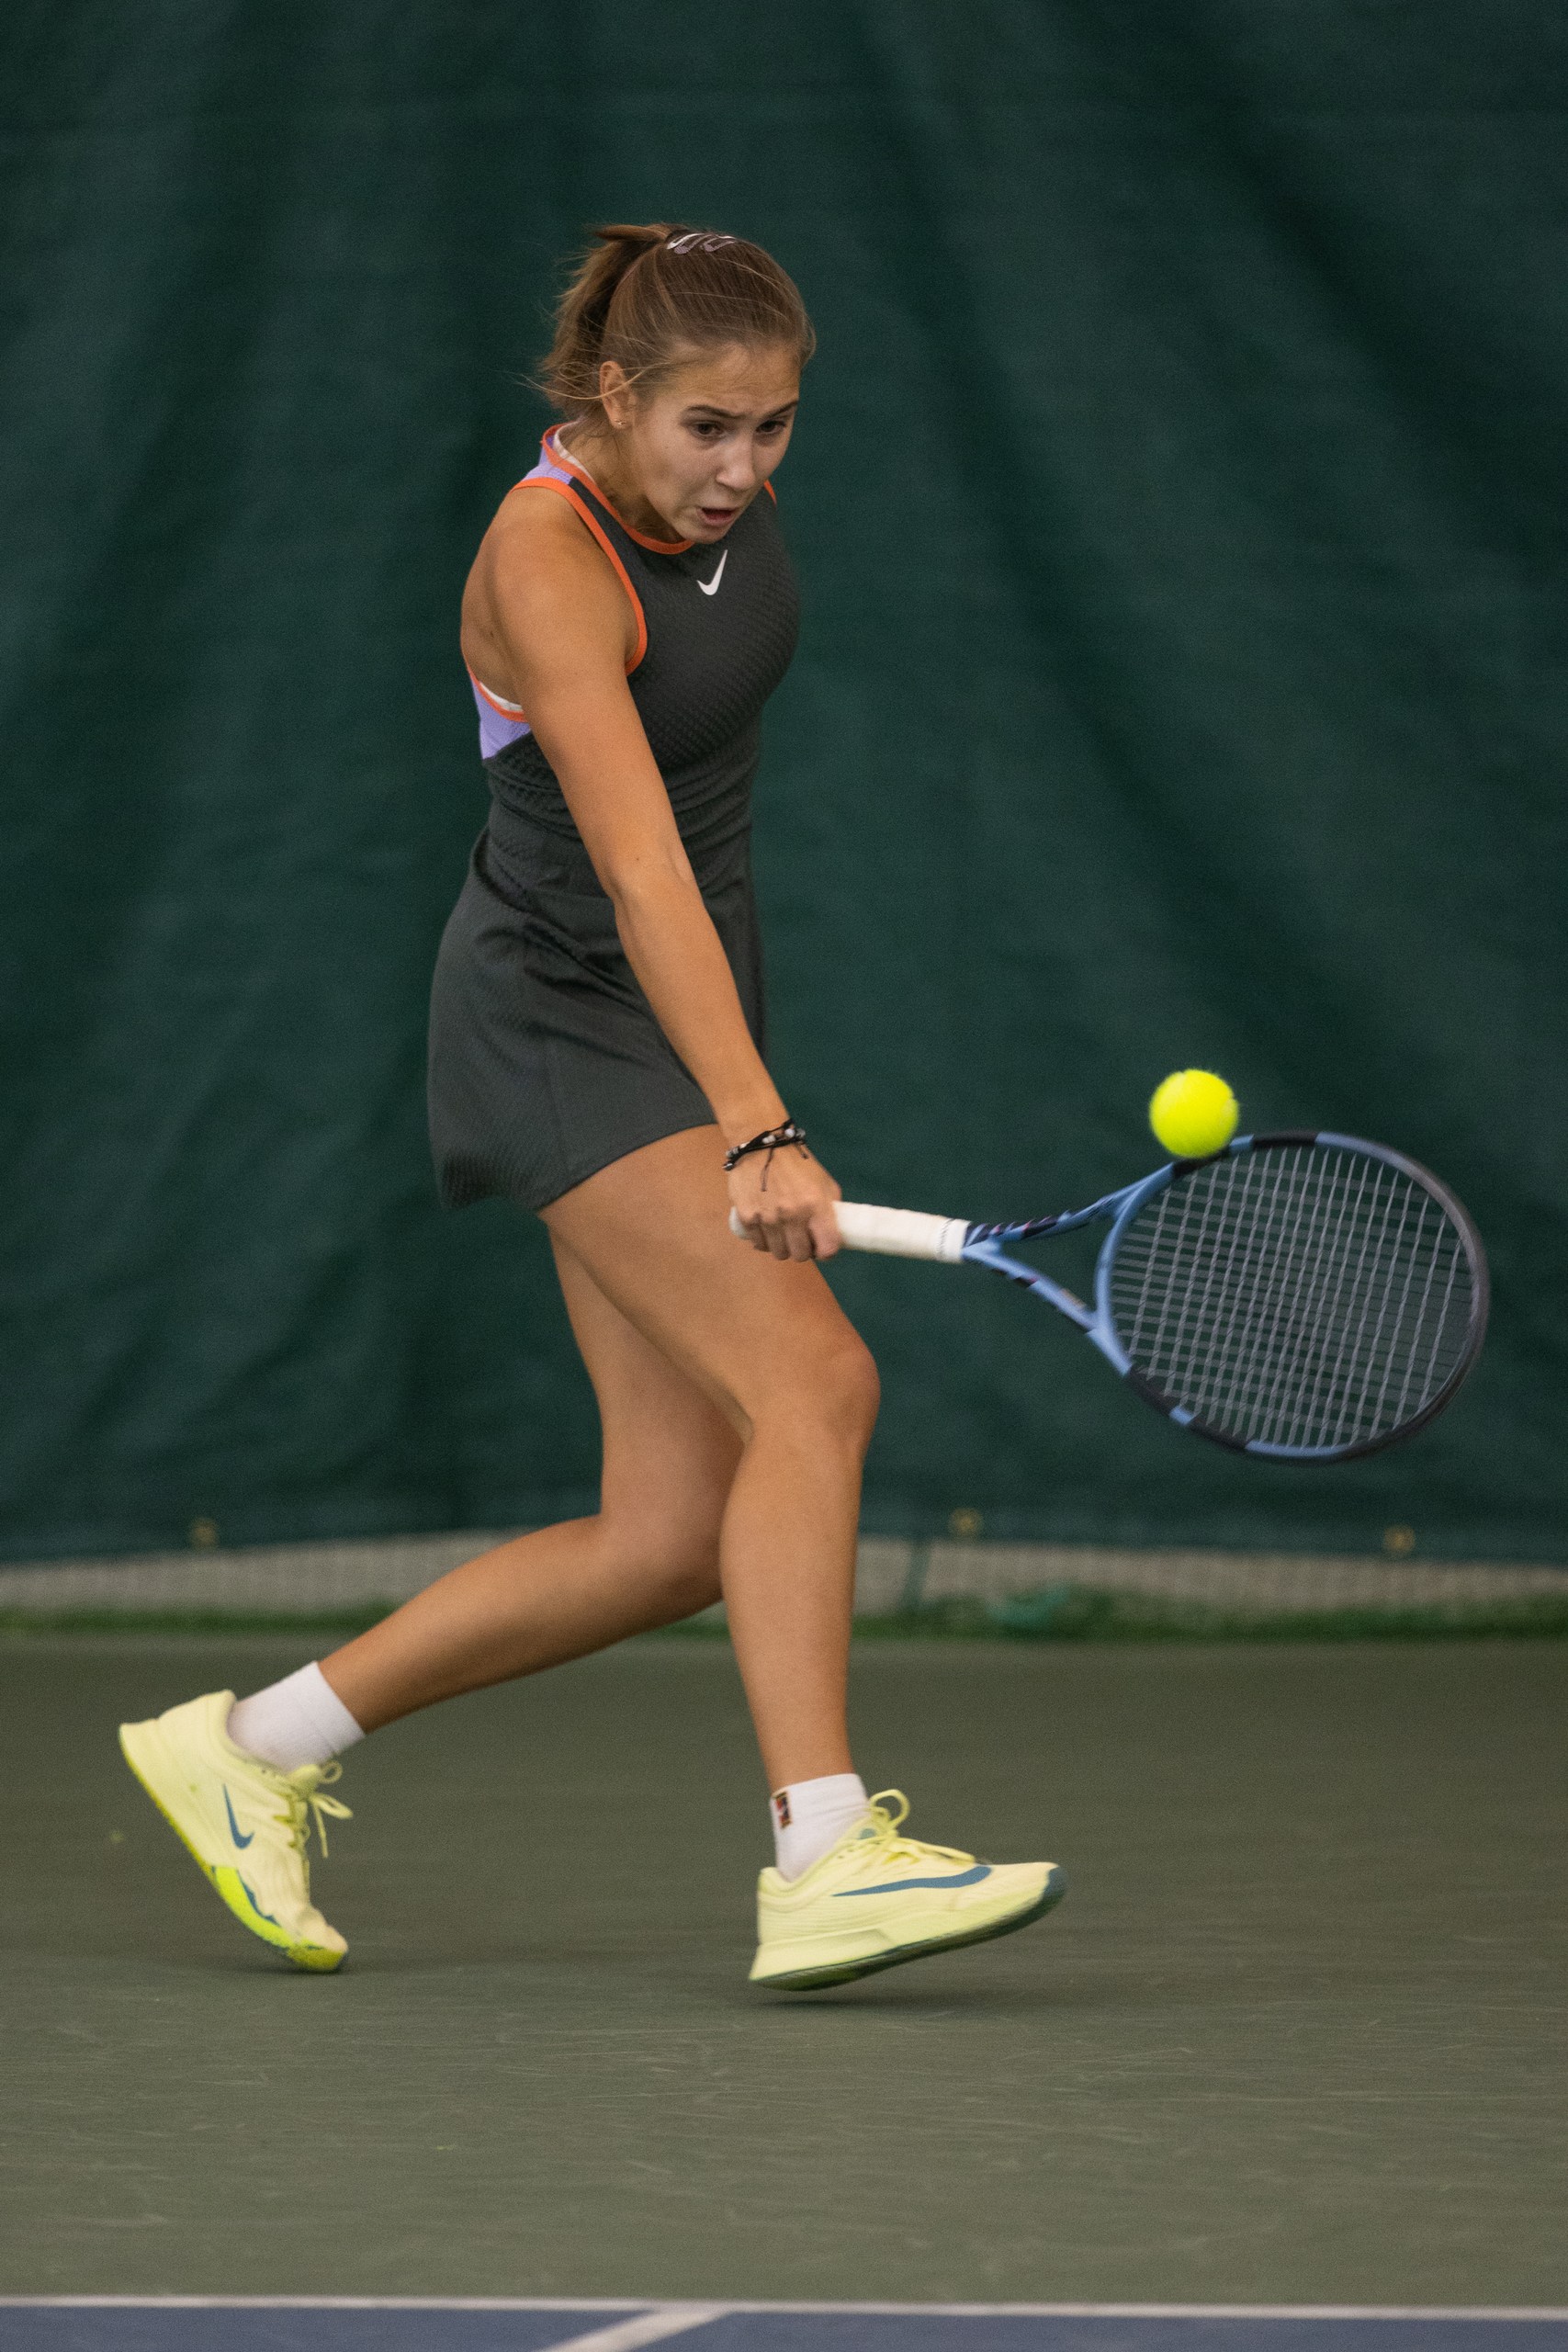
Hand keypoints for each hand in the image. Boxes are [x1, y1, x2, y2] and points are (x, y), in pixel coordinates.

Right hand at [728, 1142, 842, 1261]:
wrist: (762, 1146)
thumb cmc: (797, 1164)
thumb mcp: (824, 1182)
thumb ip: (831, 1209)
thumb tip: (833, 1233)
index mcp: (815, 1206)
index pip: (828, 1248)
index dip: (827, 1252)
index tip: (822, 1246)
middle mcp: (792, 1215)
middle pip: (800, 1255)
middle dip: (803, 1250)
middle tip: (801, 1238)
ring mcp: (768, 1218)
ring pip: (779, 1253)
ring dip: (783, 1247)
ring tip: (783, 1233)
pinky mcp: (747, 1217)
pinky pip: (759, 1244)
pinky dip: (765, 1241)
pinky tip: (768, 1229)